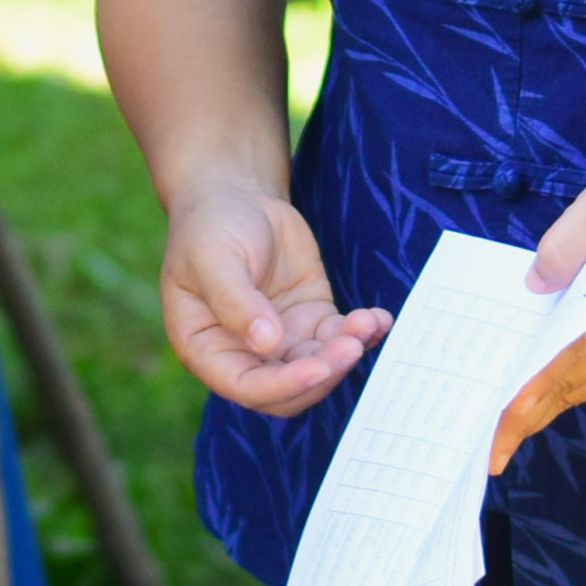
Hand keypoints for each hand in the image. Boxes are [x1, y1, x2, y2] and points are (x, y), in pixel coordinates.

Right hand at [159, 185, 391, 414]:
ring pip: (319, 366)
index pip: (246, 386)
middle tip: (352, 344)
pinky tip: (379, 318)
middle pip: (289, 388)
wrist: (235, 197)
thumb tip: (266, 342)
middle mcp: (244, 353)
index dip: (283, 386)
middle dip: (324, 372)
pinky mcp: (310, 319)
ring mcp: (281, 339)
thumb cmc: (210, 228)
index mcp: (206, 348)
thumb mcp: (213, 259)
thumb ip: (235, 301)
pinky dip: (361, 333)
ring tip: (368, 322)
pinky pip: (338, 337)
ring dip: (347, 352)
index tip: (318, 368)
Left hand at [492, 165, 585, 469]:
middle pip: (570, 386)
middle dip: (527, 421)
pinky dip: (563, 392)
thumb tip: (535, 284)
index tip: (501, 423)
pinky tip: (540, 397)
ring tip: (503, 438)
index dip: (532, 391)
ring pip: (582, 387)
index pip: (566, 358)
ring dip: (542, 412)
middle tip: (488, 457)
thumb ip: (567, 241)